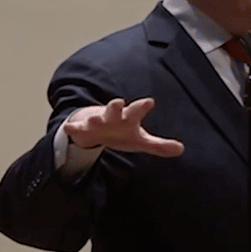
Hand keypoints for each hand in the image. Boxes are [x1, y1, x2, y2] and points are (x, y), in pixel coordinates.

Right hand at [63, 98, 184, 156]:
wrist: (97, 129)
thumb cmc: (122, 132)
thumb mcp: (140, 140)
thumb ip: (159, 145)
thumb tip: (181, 150)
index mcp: (128, 118)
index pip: (137, 110)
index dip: (142, 106)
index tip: (149, 101)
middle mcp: (113, 116)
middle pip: (115, 109)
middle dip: (116, 106)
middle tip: (119, 102)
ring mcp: (97, 121)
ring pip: (96, 118)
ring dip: (95, 118)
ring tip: (94, 119)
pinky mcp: (83, 129)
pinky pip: (77, 129)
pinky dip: (73, 129)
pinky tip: (69, 128)